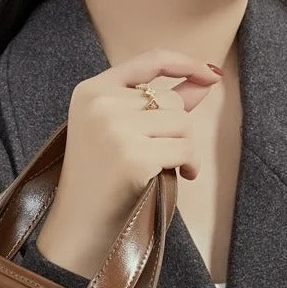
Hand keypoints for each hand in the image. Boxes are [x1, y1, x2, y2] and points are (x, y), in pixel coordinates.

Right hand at [35, 48, 222, 276]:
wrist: (77, 226)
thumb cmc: (99, 182)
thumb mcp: (119, 131)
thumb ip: (159, 103)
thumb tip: (206, 77)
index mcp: (90, 92)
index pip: (149, 61)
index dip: (184, 63)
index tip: (209, 73)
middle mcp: (101, 104)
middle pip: (169, 100)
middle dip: (178, 128)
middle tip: (170, 155)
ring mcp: (115, 129)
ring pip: (181, 123)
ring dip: (185, 148)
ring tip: (174, 167)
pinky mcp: (132, 157)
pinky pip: (184, 149)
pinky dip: (190, 164)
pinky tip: (182, 176)